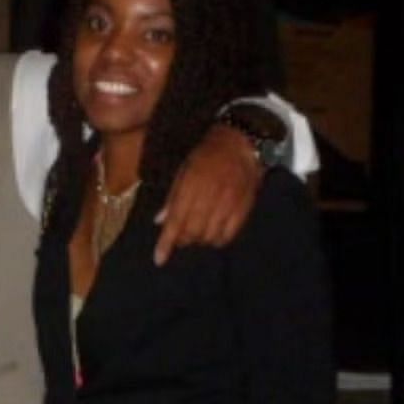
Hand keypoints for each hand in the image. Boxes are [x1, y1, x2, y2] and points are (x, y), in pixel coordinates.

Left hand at [153, 124, 262, 264]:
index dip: (166, 243)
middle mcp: (210, 197)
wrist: (241, 143)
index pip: (175, 221)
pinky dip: (218, 240)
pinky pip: (229, 235)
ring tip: (197, 234)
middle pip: (193, 233)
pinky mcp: (244, 208)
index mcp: (190, 187)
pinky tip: (214, 234)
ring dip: (200, 240)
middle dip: (183, 240)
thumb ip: (172, 198)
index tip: (159, 260)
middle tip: (180, 237)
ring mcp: (229, 204)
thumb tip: (159, 222)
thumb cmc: (206, 155)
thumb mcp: (183, 171)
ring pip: (210, 237)